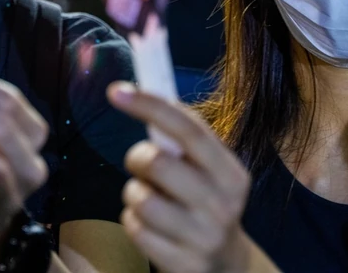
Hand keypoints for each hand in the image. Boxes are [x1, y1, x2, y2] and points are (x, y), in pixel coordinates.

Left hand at [108, 83, 273, 272]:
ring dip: (134, 193)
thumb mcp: (209, 170)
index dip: (150, 105)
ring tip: (148, 198)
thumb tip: (138, 92)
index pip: (189, 130)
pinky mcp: (182, 264)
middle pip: (158, 163)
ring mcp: (204, 238)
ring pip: (141, 199)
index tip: (116, 90)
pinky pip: (135, 228)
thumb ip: (183, 137)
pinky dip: (132, 221)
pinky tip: (150, 225)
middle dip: (137, 158)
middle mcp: (222, 205)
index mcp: (231, 173)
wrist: (225, 264)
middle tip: (141, 164)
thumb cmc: (205, 201)